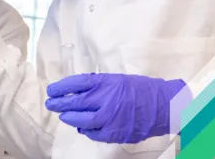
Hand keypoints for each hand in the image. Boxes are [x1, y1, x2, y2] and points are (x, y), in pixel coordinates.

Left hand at [45, 73, 189, 143]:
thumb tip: (76, 91)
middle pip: (76, 103)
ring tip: (63, 116)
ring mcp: (110, 118)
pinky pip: (94, 134)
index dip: (61, 87)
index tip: (51, 90)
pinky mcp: (115, 132)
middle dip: (60, 104)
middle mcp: (106, 99)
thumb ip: (98, 85)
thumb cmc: (141, 89)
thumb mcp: (117, 79)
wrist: (164, 105)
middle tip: (51, 104)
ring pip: (82, 120)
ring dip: (70, 118)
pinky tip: (82, 127)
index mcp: (106, 83)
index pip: (77, 84)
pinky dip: (86, 130)